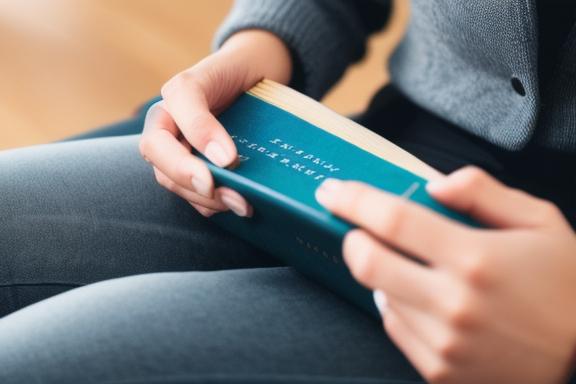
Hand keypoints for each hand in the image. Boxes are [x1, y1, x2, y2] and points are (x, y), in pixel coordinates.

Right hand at [139, 30, 291, 216]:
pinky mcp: (203, 170)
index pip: (158, 145)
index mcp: (164, 112)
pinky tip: (238, 204)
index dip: (183, 164)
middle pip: (165, 173)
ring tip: (243, 204)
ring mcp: (185, 155)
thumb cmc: (229, 70)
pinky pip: (198, 197)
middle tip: (234, 198)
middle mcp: (169, 136)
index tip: (226, 165)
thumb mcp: (204, 79)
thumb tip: (221, 162)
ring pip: (181, 189)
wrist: (254, 70)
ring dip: (210, 202)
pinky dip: (215, 206)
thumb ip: (199, 118)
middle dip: (196, 189)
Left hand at [316, 166, 575, 383]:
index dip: (353, 200)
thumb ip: (483, 192)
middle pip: (367, 262)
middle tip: (358, 229)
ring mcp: (444, 342)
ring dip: (383, 274)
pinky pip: (395, 327)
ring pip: (378, 296)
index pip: (394, 219)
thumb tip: (435, 184)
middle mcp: (454, 303)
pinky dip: (398, 306)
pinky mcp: (440, 370)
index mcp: (476, 258)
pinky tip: (427, 299)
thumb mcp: (539, 222)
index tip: (332, 191)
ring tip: (416, 268)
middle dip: (352, 238)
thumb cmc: (565, 285)